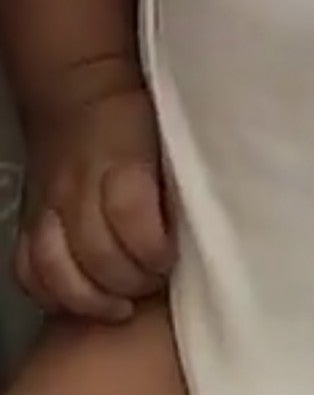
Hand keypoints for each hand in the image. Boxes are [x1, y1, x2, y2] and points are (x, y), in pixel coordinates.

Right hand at [16, 80, 172, 322]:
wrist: (80, 88)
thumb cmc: (136, 115)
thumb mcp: (167, 133)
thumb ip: (178, 178)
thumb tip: (204, 223)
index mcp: (120, 160)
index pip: (129, 213)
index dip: (153, 247)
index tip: (172, 258)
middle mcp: (78, 187)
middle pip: (95, 252)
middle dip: (130, 281)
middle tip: (155, 284)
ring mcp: (49, 207)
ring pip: (54, 269)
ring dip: (90, 300)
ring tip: (120, 306)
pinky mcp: (31, 221)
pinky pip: (28, 270)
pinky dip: (51, 295)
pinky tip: (80, 302)